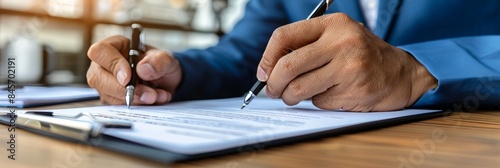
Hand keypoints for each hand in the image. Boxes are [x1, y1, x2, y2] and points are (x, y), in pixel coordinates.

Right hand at [87, 35, 181, 104]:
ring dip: (133, 99)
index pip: (100, 52)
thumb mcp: (166, 59)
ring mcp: (104, 83)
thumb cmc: (159, 64)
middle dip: (122, 90)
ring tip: (155, 96)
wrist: (164, 80)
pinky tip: (152, 100)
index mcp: (114, 46)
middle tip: (147, 94)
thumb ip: (159, 61)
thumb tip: (143, 69)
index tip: (128, 78)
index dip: (113, 65)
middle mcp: (104, 64)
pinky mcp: (111, 98)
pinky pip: (117, 105)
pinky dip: (136, 105)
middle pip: (96, 78)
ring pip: (107, 95)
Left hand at [257, 13, 436, 110]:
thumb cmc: (361, 55)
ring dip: (290, 97)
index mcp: (333, 24)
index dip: (267, 57)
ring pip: (299, 89)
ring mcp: (349, 68)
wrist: (401, 73)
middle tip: (272, 90)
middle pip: (288, 66)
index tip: (263, 72)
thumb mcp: (336, 38)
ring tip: (294, 96)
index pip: (284, 36)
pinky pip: (318, 101)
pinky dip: (316, 101)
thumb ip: (306, 46)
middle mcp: (341, 42)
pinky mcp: (353, 91)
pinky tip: (330, 94)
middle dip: (273, 83)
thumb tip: (268, 69)